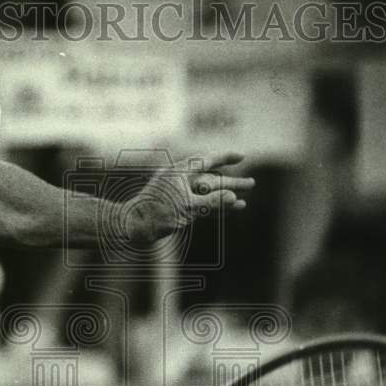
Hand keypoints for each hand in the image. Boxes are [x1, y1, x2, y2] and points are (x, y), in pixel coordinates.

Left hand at [122, 151, 255, 244]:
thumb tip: (234, 197)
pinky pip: (201, 204)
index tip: (242, 157)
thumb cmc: (157, 215)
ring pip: (208, 193)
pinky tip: (227, 211)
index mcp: (180, 172)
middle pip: (212, 178)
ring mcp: (179, 194)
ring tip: (244, 202)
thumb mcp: (188, 208)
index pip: (208, 161)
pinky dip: (215, 207)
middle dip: (232, 183)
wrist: (132, 228)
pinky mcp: (177, 207)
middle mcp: (180, 180)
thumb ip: (212, 202)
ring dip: (226, 197)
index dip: (226, 158)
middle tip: (253, 184)